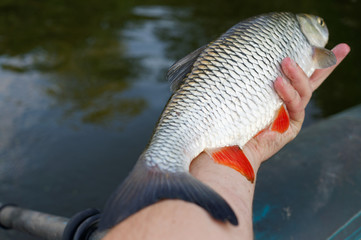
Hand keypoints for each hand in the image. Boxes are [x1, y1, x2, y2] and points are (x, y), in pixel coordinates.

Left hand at [242, 43, 350, 167]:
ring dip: (297, 75)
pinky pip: (294, 106)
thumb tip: (232, 49)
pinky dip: (288, 94)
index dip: (319, 61)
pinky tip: (278, 82)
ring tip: (285, 62)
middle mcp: (289, 103)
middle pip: (312, 80)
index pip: (301, 74)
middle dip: (327, 64)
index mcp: (280, 93)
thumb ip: (245, 75)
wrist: (230, 145)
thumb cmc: (231, 115)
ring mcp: (292, 114)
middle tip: (333, 48)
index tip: (339, 46)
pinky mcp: (291, 126)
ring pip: (304, 91)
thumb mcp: (239, 89)